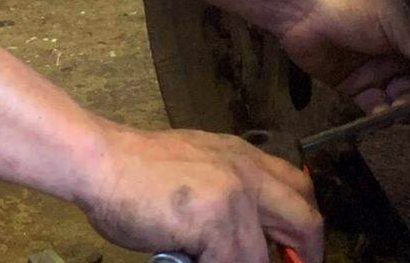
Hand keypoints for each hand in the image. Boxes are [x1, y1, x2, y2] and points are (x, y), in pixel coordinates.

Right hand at [78, 125, 322, 262]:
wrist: (100, 160)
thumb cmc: (135, 172)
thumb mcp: (196, 169)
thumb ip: (226, 194)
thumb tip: (244, 239)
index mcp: (243, 157)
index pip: (298, 188)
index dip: (306, 225)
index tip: (299, 251)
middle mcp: (247, 172)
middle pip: (306, 220)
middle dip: (308, 254)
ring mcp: (235, 195)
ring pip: (262, 256)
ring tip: (210, 259)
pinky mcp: (217, 221)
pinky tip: (188, 260)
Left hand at [274, 0, 409, 121]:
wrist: (299, 8)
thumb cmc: (355, 6)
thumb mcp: (399, 23)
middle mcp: (405, 49)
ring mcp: (381, 68)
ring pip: (407, 99)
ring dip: (408, 109)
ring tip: (398, 108)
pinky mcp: (358, 85)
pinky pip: (379, 106)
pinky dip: (383, 115)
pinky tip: (381, 116)